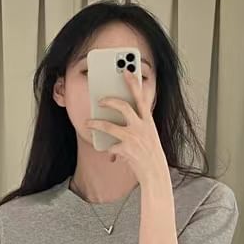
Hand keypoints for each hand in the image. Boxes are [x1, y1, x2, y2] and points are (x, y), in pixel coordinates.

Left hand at [85, 69, 168, 185]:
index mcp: (148, 121)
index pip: (141, 97)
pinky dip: (109, 150)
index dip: (133, 83)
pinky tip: (110, 155)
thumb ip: (138, 123)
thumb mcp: (149, 134)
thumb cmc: (150, 153)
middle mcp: (141, 127)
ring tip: (88, 123)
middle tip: (100, 100)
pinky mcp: (126, 150)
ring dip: (96, 124)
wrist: (155, 173)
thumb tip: (121, 115)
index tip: (126, 71)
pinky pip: (111, 147)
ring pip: (110, 126)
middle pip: (124, 107)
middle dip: (110, 101)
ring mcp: (133, 138)